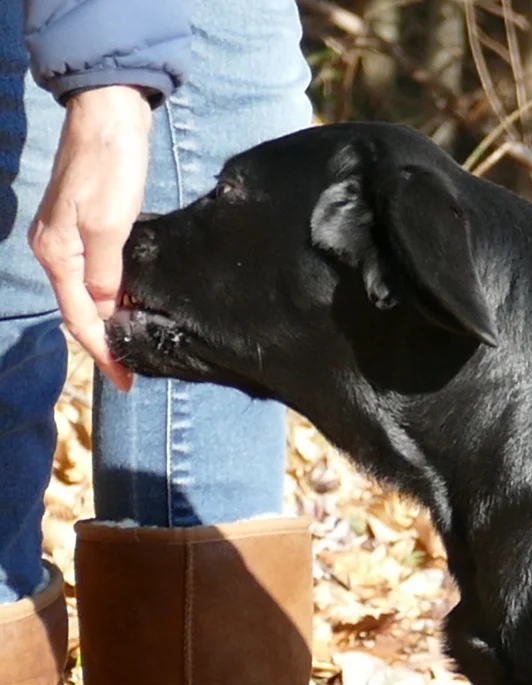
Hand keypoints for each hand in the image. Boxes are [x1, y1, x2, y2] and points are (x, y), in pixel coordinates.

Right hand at [30, 85, 154, 390]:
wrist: (108, 115)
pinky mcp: (85, 224)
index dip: (103, 353)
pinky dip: (110, 295)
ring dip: (107, 321)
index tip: (127, 381)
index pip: (81, 318)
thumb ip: (107, 272)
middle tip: (134, 373)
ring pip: (87, 292)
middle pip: (80, 309)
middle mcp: (56, 250)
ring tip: (133, 348)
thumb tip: (108, 310)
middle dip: (103, 342)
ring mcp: (68, 237)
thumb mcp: (111, 225)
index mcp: (58, 254)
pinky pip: (95, 273)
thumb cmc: (109, 166)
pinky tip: (129, 304)